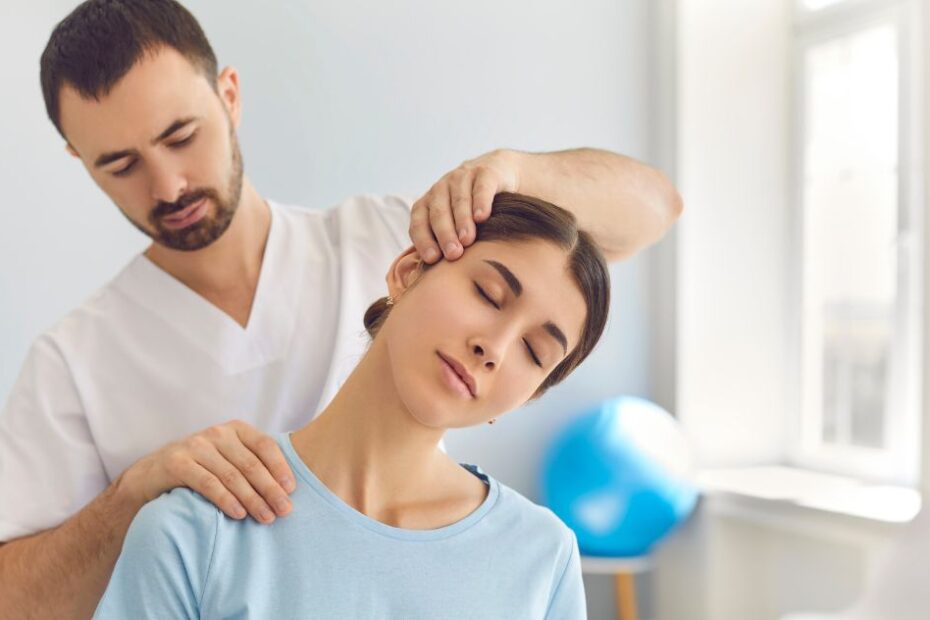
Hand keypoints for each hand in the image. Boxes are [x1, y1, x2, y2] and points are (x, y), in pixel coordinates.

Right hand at [123, 420, 295, 523]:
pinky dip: (226, 500)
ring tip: (266, 517)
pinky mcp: (177, 463)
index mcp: (235, 429)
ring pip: (232, 476)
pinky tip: (239, 514)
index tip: (292, 490)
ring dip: (252, 499)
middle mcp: (217, 433)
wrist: (152, 474)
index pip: (264, 445)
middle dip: (270, 489)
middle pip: (251, 464)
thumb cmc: (202, 468)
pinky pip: (208, 483)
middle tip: (285, 510)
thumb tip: (288, 489)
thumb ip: (253, 464)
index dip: (280, 467)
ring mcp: (195, 446)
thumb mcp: (228, 459)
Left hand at [409, 149, 519, 262]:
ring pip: (458, 200)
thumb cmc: (471, 210)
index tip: (432, 259)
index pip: (419, 221)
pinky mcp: (485, 172)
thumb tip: (436, 281)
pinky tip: (482, 217)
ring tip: (467, 240)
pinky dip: (480, 202)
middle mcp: (441, 188)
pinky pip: (481, 187)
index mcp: (428, 202)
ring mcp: (462, 177)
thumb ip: (444, 244)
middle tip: (453, 254)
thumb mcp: (455, 224)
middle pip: (438, 212)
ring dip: (462, 221)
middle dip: (444, 234)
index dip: (423, 239)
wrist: (497, 174)